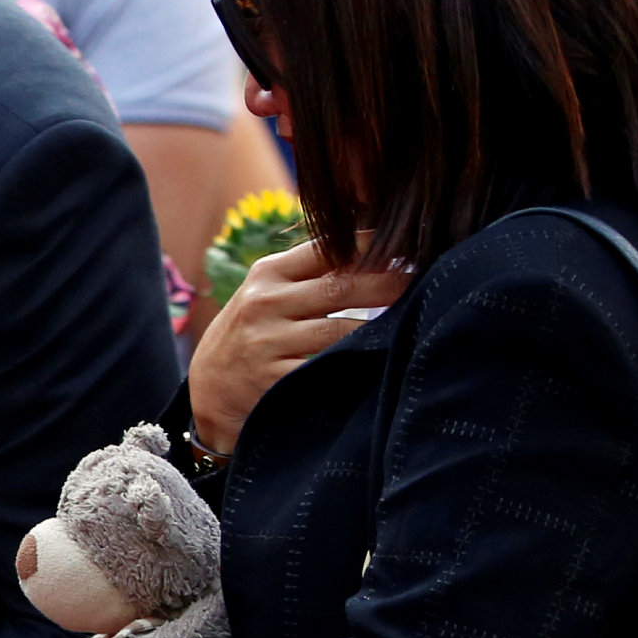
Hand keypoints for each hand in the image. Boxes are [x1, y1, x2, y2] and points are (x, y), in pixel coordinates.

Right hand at [189, 239, 403, 458]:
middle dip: (391, 282)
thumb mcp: (266, 295)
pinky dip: (360, 363)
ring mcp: (267, 343)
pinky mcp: (274, 380)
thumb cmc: (251, 336)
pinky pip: (329, 368)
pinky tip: (385, 359)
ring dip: (383, 327)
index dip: (374, 244)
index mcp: (267, 274)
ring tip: (417, 319)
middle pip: (343, 286)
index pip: (328, 247)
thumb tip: (378, 246)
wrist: (207, 394)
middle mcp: (264, 303)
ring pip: (342, 330)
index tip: (412, 243)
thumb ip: (309, 272)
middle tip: (430, 280)